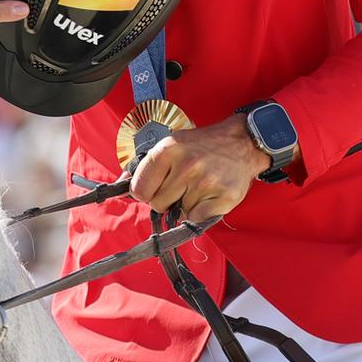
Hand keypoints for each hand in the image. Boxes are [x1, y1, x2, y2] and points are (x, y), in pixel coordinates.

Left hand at [128, 117, 268, 222]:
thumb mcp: (171, 144)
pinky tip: (209, 195)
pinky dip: (201, 212)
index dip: (145, 192)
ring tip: (199, 184)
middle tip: (182, 183)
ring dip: (186, 204)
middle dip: (167, 199)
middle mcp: (187, 165)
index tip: (155, 187)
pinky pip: (197, 219)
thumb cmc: (203, 145)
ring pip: (178, 213)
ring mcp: (206, 183)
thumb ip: (145, 166)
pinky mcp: (223, 198)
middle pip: (157, 204)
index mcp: (168, 150)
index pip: (139, 190)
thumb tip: (120, 183)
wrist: (242, 142)